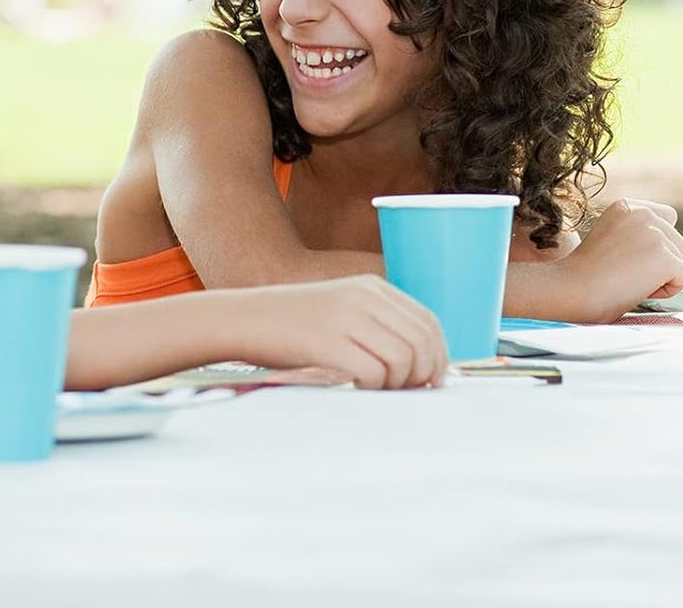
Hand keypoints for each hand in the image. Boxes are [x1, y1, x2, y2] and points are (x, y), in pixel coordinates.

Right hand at [229, 277, 447, 388]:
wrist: (243, 318)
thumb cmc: (292, 325)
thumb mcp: (342, 310)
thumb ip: (376, 325)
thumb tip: (416, 364)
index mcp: (374, 287)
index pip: (428, 321)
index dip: (439, 355)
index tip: (434, 381)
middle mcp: (366, 296)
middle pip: (422, 341)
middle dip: (423, 375)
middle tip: (407, 394)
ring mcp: (346, 316)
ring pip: (402, 358)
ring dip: (397, 385)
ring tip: (376, 392)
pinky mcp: (327, 341)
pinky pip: (372, 371)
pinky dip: (372, 388)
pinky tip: (356, 391)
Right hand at [557, 198, 682, 323]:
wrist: (572, 290)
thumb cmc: (584, 275)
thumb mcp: (610, 238)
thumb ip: (635, 234)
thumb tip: (664, 249)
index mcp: (626, 206)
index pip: (665, 219)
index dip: (654, 245)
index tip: (629, 260)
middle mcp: (643, 213)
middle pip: (676, 240)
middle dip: (659, 261)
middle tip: (626, 274)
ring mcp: (655, 233)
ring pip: (680, 259)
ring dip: (662, 275)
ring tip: (630, 281)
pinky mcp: (665, 257)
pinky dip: (667, 291)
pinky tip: (640, 290)